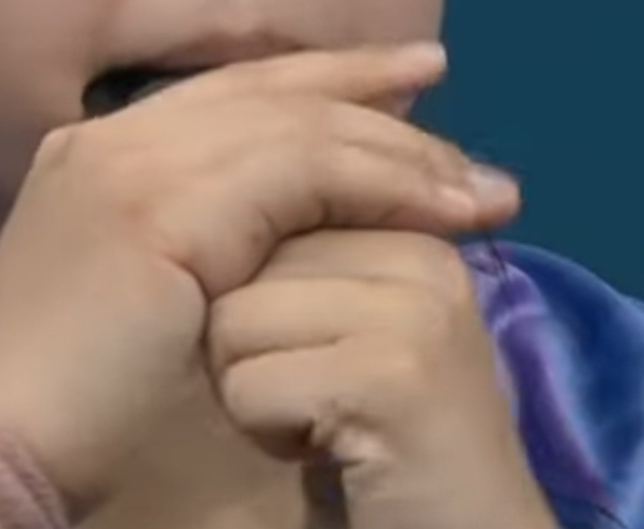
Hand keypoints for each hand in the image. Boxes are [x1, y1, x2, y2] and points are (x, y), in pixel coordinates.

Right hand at [0, 43, 519, 518]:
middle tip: (442, 73)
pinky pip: (298, 175)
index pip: (229, 90)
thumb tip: (282, 223)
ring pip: (294, 126)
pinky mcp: (160, 207)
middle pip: (265, 89)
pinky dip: (378, 182)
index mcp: (100, 148)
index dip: (315, 76)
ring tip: (474, 180)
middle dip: (365, 83)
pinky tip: (435, 207)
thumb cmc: (68, 397)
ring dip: (396, 146)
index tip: (393, 77)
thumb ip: (197, 237)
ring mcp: (130, 162)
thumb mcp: (144, 291)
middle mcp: (112, 136)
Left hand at [206, 227, 557, 528]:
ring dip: (255, 389)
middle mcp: (423, 253)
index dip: (254, 296)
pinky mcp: (394, 375)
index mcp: (416, 231)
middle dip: (251, 340)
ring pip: (233, 319)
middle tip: (322, 400)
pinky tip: (328, 455)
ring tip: (326, 424)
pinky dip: (268, 433)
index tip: (316, 357)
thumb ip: (305, 257)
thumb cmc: (393, 446)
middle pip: (243, 261)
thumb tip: (221, 189)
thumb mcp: (347, 327)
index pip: (271, 208)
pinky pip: (251, 385)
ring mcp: (415, 310)